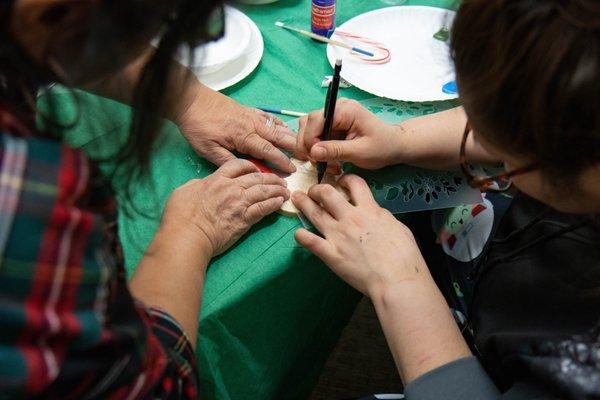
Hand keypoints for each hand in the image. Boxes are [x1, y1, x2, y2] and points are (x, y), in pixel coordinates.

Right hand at [162, 159, 289, 256]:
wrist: (187, 236)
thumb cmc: (180, 216)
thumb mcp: (184, 191)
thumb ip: (198, 184)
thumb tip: (203, 184)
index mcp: (216, 179)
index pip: (239, 165)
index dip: (251, 166)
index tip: (257, 170)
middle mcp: (231, 188)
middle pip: (257, 178)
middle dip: (271, 177)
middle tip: (280, 180)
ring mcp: (239, 203)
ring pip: (264, 191)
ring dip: (277, 190)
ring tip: (286, 191)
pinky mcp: (245, 219)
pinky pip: (264, 208)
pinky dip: (274, 204)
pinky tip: (280, 202)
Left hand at [177, 87, 296, 172]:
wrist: (190, 100)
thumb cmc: (198, 126)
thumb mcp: (208, 150)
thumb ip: (227, 161)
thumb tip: (246, 171)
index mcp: (243, 137)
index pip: (268, 151)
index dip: (282, 161)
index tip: (292, 170)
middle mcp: (251, 125)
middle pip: (278, 137)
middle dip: (293, 147)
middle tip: (307, 156)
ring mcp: (250, 116)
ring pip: (276, 126)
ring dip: (290, 135)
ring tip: (302, 143)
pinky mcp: (247, 110)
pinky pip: (267, 116)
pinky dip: (278, 122)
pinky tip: (284, 126)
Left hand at [291, 174, 432, 296]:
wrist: (397, 279)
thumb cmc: (405, 256)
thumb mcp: (398, 227)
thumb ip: (382, 217)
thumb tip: (375, 213)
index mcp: (369, 210)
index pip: (355, 184)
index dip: (346, 178)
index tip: (340, 180)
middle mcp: (350, 218)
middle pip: (327, 193)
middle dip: (317, 188)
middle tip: (313, 190)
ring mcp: (337, 235)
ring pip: (315, 213)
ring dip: (303, 203)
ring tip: (296, 198)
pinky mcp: (330, 254)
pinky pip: (310, 241)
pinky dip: (301, 236)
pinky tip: (298, 233)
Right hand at [296, 99, 405, 170]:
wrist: (394, 146)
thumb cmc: (382, 147)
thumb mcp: (360, 152)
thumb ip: (336, 150)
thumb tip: (313, 151)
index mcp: (345, 109)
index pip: (315, 120)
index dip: (310, 140)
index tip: (317, 158)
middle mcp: (336, 108)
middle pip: (307, 124)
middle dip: (310, 147)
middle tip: (322, 164)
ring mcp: (333, 116)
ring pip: (308, 130)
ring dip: (312, 150)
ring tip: (328, 164)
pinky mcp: (331, 126)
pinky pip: (315, 136)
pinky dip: (317, 151)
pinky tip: (329, 161)